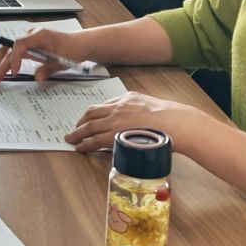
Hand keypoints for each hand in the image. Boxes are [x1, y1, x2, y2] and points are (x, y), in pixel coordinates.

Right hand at [0, 26, 72, 83]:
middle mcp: (31, 35)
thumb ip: (48, 69)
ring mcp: (28, 40)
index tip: (14, 72)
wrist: (79, 44)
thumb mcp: (62, 62)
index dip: (15, 58)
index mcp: (40, 35)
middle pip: (10, 48)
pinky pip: (12, 51)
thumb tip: (37, 79)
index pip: (20, 44)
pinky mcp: (28, 46)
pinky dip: (3, 59)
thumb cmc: (72, 50)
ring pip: (8, 50)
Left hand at [66, 93, 196, 154]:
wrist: (174, 123)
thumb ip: (140, 111)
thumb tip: (139, 122)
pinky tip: (80, 147)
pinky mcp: (114, 135)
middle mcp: (117, 108)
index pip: (105, 105)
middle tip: (75, 128)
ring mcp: (115, 121)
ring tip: (71, 139)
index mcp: (127, 98)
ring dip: (78, 133)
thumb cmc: (170, 118)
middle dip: (81, 121)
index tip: (89, 118)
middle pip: (92, 114)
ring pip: (90, 127)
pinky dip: (85, 144)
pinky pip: (95, 140)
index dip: (95, 113)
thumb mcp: (152, 106)